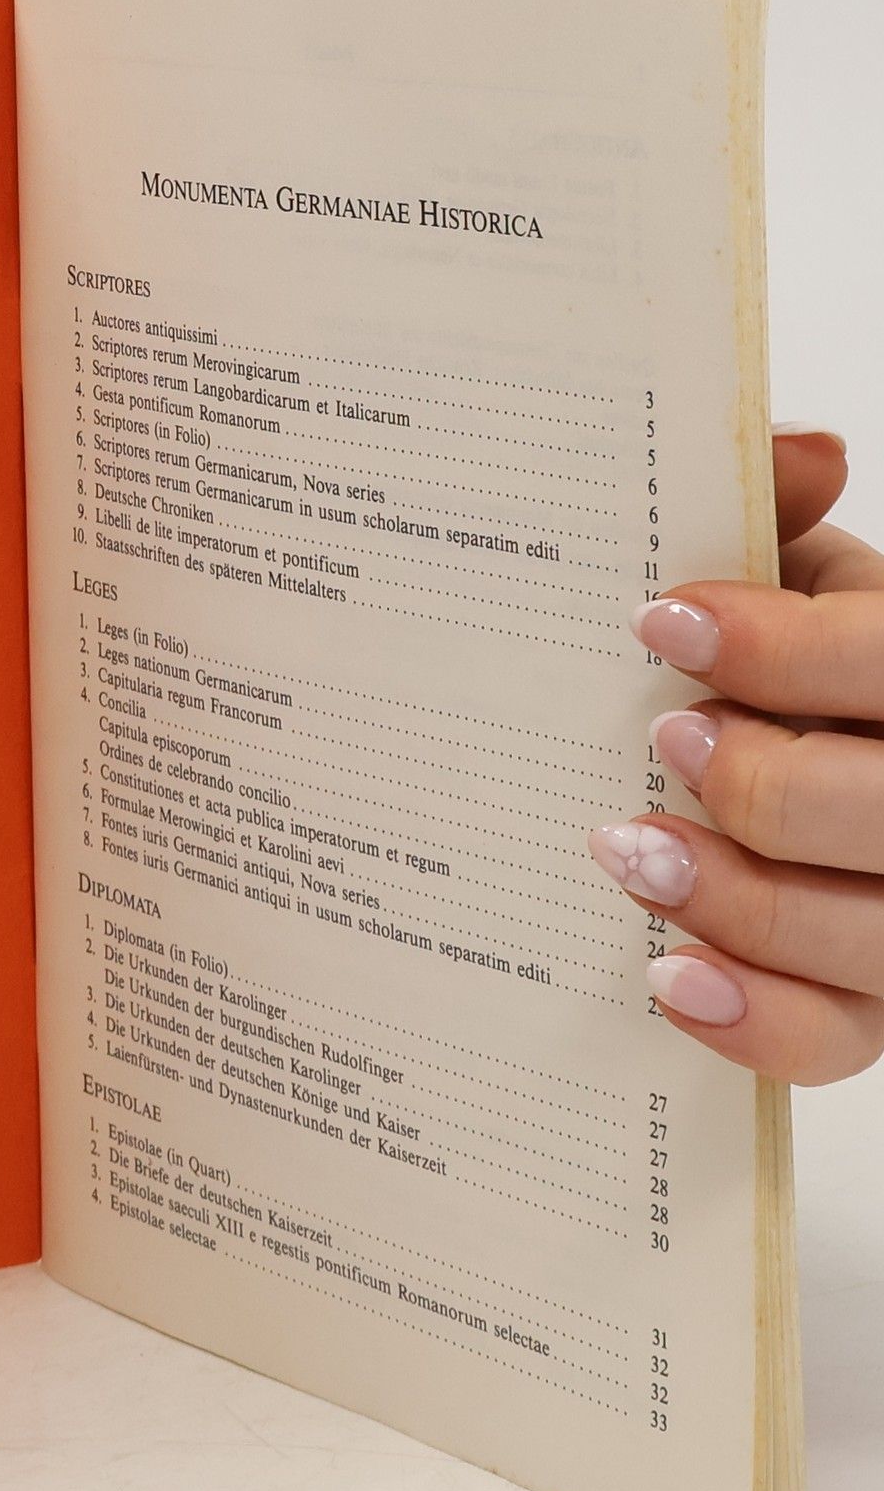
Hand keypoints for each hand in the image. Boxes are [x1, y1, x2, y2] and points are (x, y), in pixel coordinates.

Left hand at [590, 425, 883, 1082]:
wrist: (802, 771)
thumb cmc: (802, 670)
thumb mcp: (801, 583)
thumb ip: (780, 519)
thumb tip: (802, 450)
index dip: (786, 647)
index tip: (661, 619)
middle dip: (771, 781)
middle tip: (663, 741)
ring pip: (870, 938)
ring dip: (741, 899)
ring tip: (630, 852)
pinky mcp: (874, 1011)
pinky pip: (832, 1041)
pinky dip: (750, 1016)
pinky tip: (664, 975)